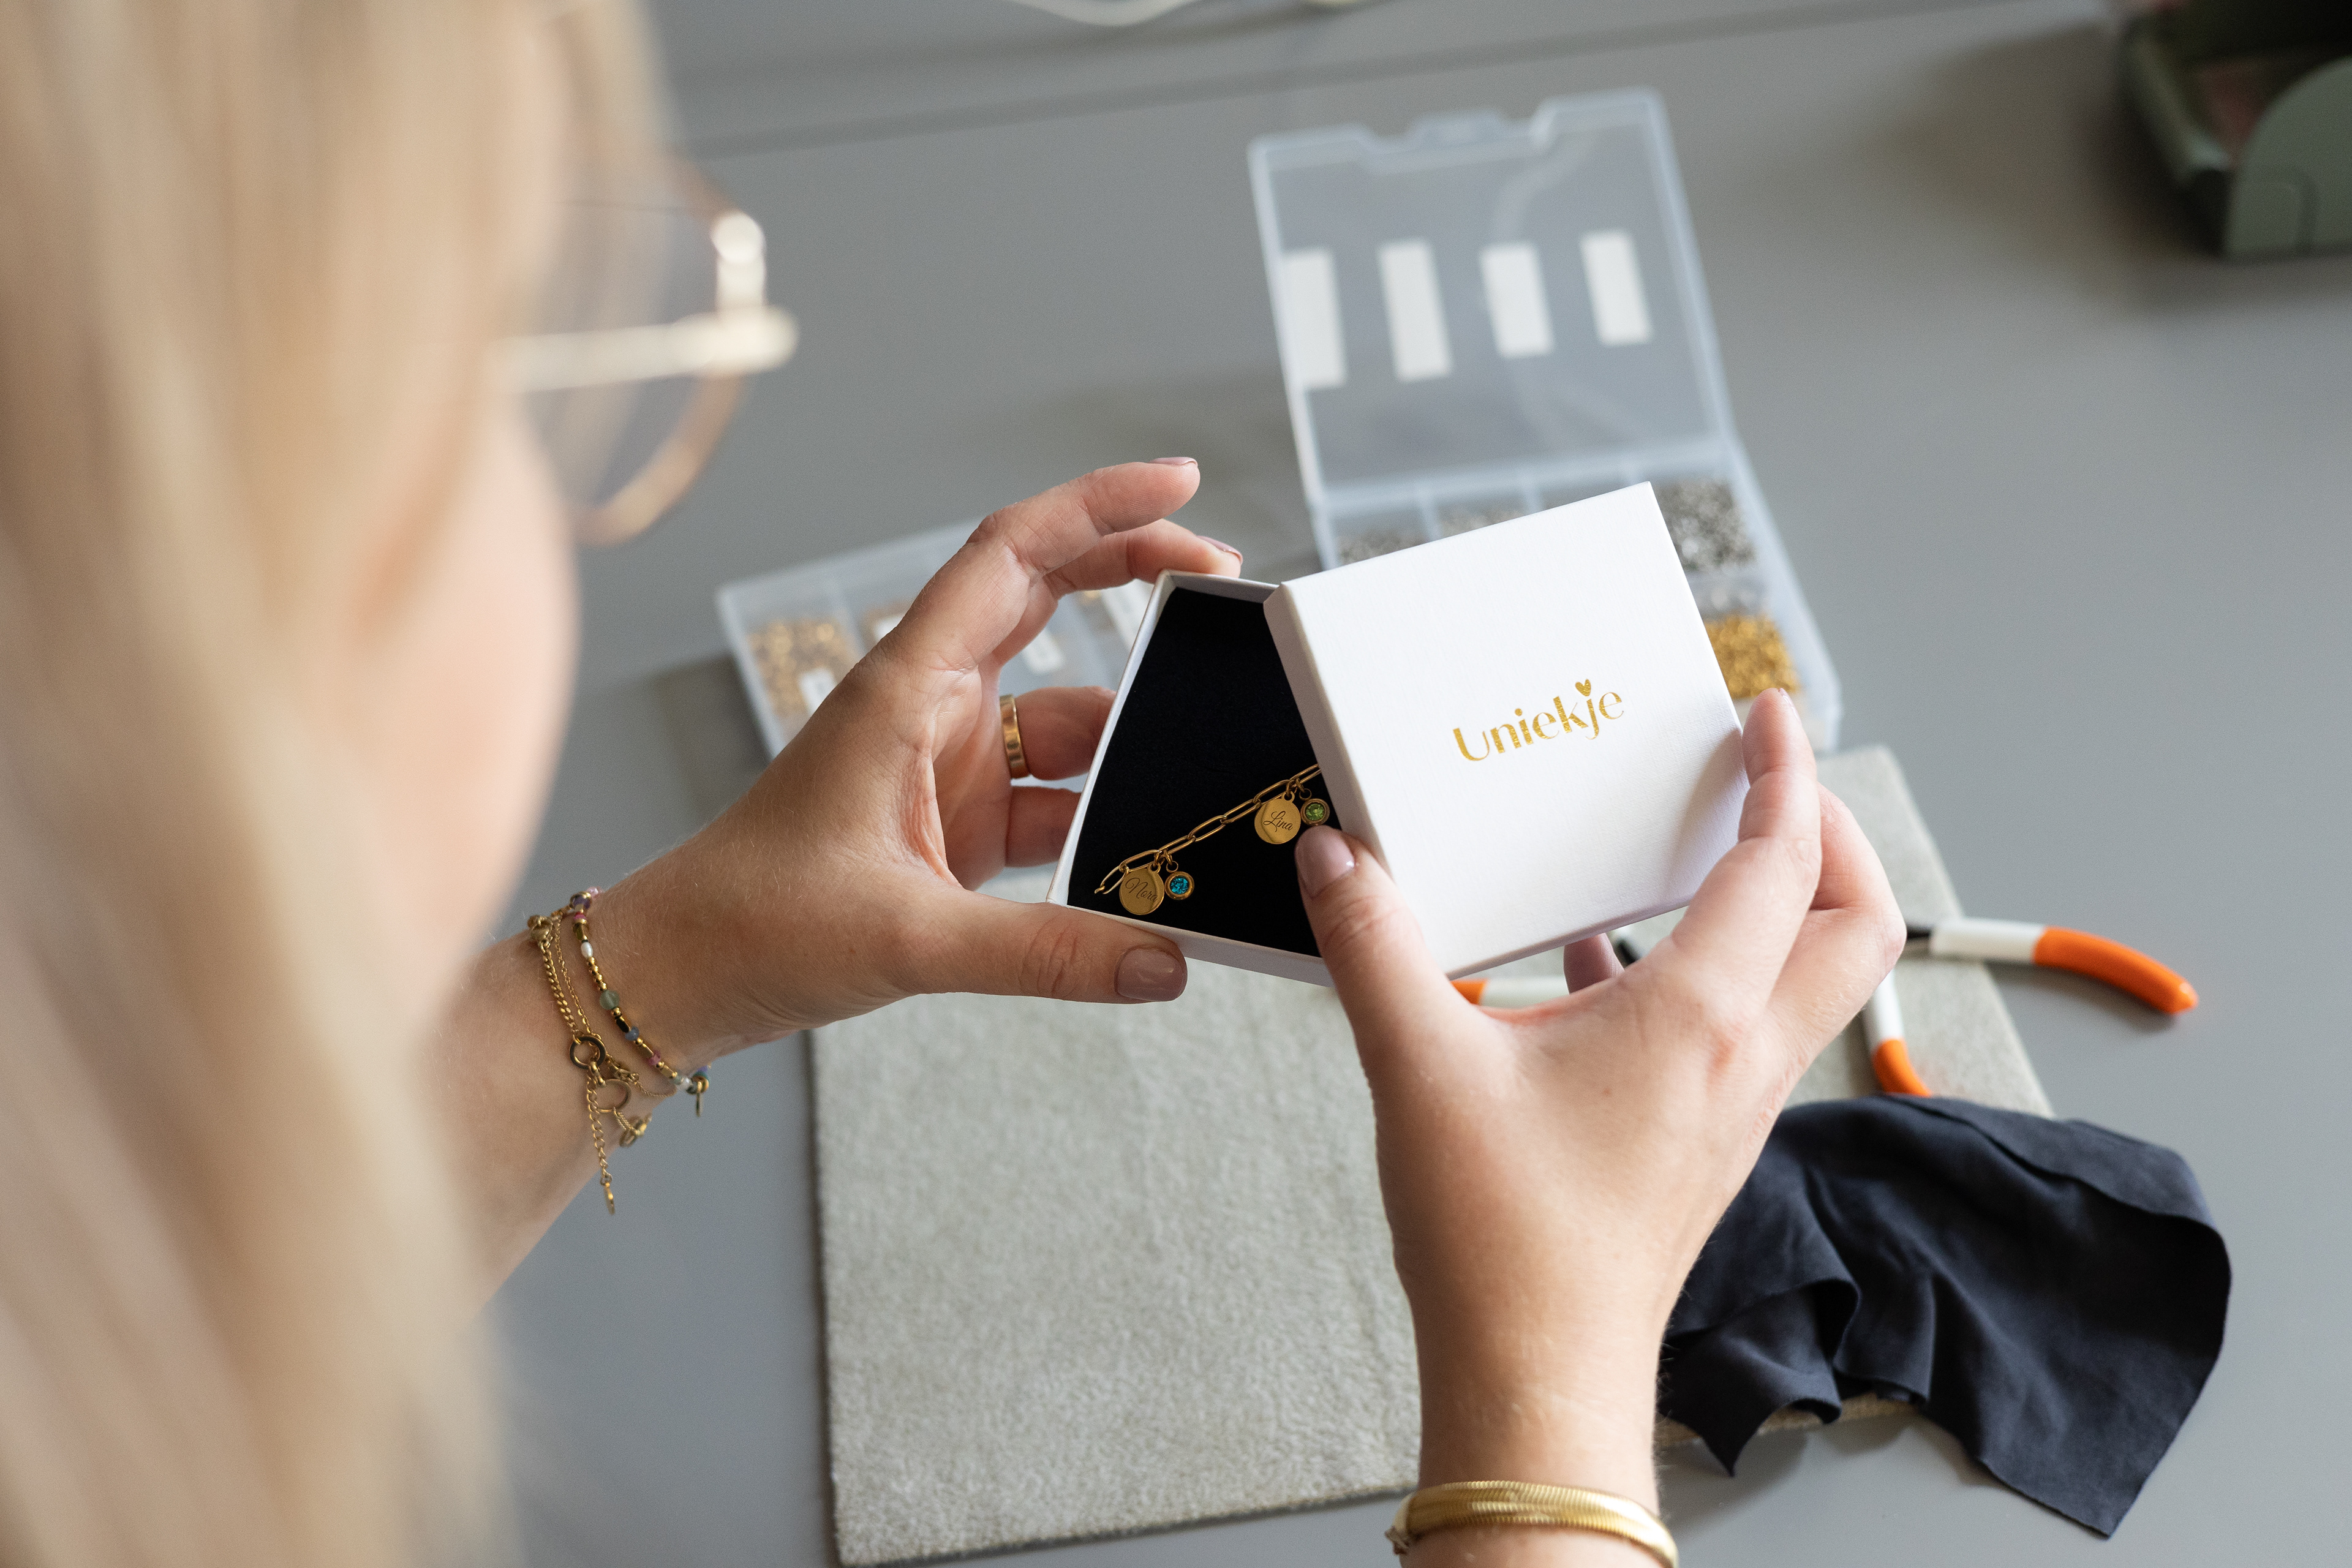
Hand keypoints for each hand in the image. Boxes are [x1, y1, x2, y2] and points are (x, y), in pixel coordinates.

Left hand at [591, 460, 1241, 1054]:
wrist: (686, 973)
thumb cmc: (756, 921)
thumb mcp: (908, 937)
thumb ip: (1046, 952)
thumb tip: (1163, 961)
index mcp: (906, 688)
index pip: (1013, 555)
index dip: (1099, 507)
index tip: (1180, 485)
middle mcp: (930, 707)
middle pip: (1049, 601)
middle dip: (1137, 576)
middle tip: (1226, 580)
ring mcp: (947, 763)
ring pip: (1066, 717)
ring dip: (1134, 733)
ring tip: (1207, 751)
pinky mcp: (957, 823)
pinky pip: (1056, 798)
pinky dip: (1105, 815)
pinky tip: (1151, 848)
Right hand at [1293, 689, 1901, 1540]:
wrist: (1536, 1376)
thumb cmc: (1504, 1243)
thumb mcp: (1419, 1068)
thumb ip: (1374, 948)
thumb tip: (1339, 861)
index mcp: (1697, 1019)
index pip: (1782, 863)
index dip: (1788, 773)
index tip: (1768, 716)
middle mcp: (1740, 1059)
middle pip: (1855, 923)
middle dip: (1829, 836)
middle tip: (1766, 784)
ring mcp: (1732, 1108)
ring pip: (1805, 980)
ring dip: (1774, 903)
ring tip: (1692, 851)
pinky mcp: (1701, 1143)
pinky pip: (1736, 1030)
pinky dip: (1700, 972)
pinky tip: (1597, 968)